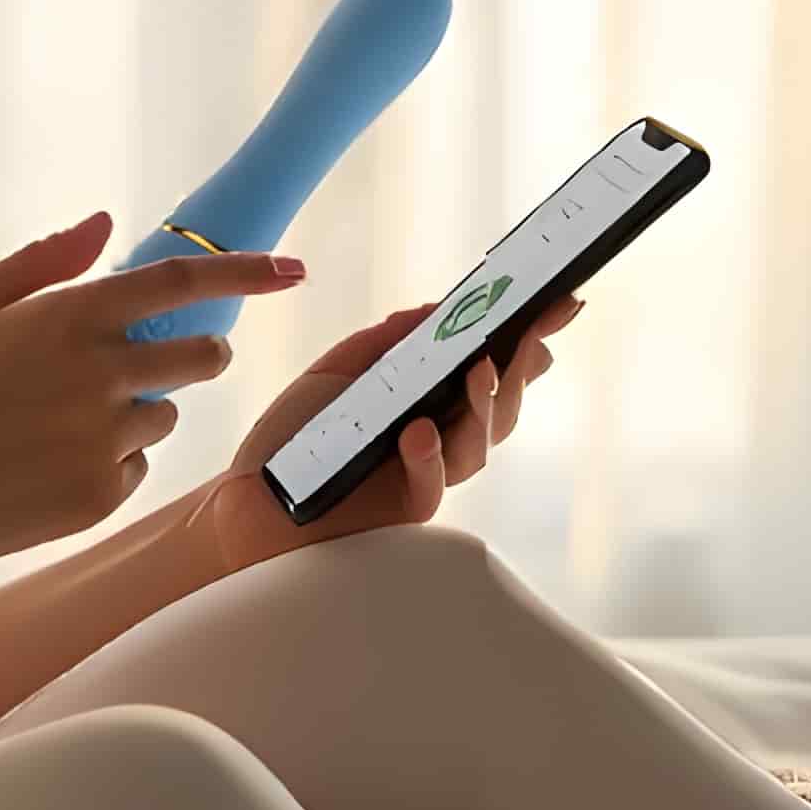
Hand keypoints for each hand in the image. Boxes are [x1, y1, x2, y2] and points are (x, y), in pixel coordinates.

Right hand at [0, 212, 306, 580]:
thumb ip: (41, 262)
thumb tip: (105, 225)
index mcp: (67, 317)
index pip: (182, 282)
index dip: (248, 273)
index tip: (294, 271)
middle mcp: (98, 374)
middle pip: (202, 354)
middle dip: (195, 353)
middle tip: (149, 364)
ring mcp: (103, 439)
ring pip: (166, 416)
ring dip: (135, 414)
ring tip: (54, 427)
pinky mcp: (100, 496)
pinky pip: (135, 468)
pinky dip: (107, 465)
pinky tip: (44, 467)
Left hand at [176, 292, 583, 581]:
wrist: (249, 498)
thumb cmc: (295, 438)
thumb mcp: (337, 372)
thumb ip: (385, 342)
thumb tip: (435, 309)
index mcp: (428, 400)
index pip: (491, 367)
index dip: (529, 338)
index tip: (562, 300)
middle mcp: (438, 437)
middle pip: (501, 407)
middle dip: (523, 366)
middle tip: (534, 331)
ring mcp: (425, 475)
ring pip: (478, 446)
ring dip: (486, 405)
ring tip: (481, 368)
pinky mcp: (402, 509)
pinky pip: (430, 484)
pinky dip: (428, 456)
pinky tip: (418, 431)